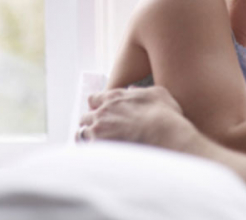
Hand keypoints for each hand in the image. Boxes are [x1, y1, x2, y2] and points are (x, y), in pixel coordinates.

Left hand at [77, 86, 193, 150]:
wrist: (163, 135)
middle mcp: (103, 112)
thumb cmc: (164, 115)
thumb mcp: (157, 93)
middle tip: (101, 130)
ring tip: (97, 145)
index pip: (94, 98)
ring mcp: (98, 130)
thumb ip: (141, 90)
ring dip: (88, 138)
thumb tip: (132, 89)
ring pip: (82, 133)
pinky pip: (84, 150)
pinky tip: (98, 156)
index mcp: (115, 97)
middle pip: (85, 116)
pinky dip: (89, 152)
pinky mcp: (98, 147)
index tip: (101, 111)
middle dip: (91, 123)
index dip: (97, 105)